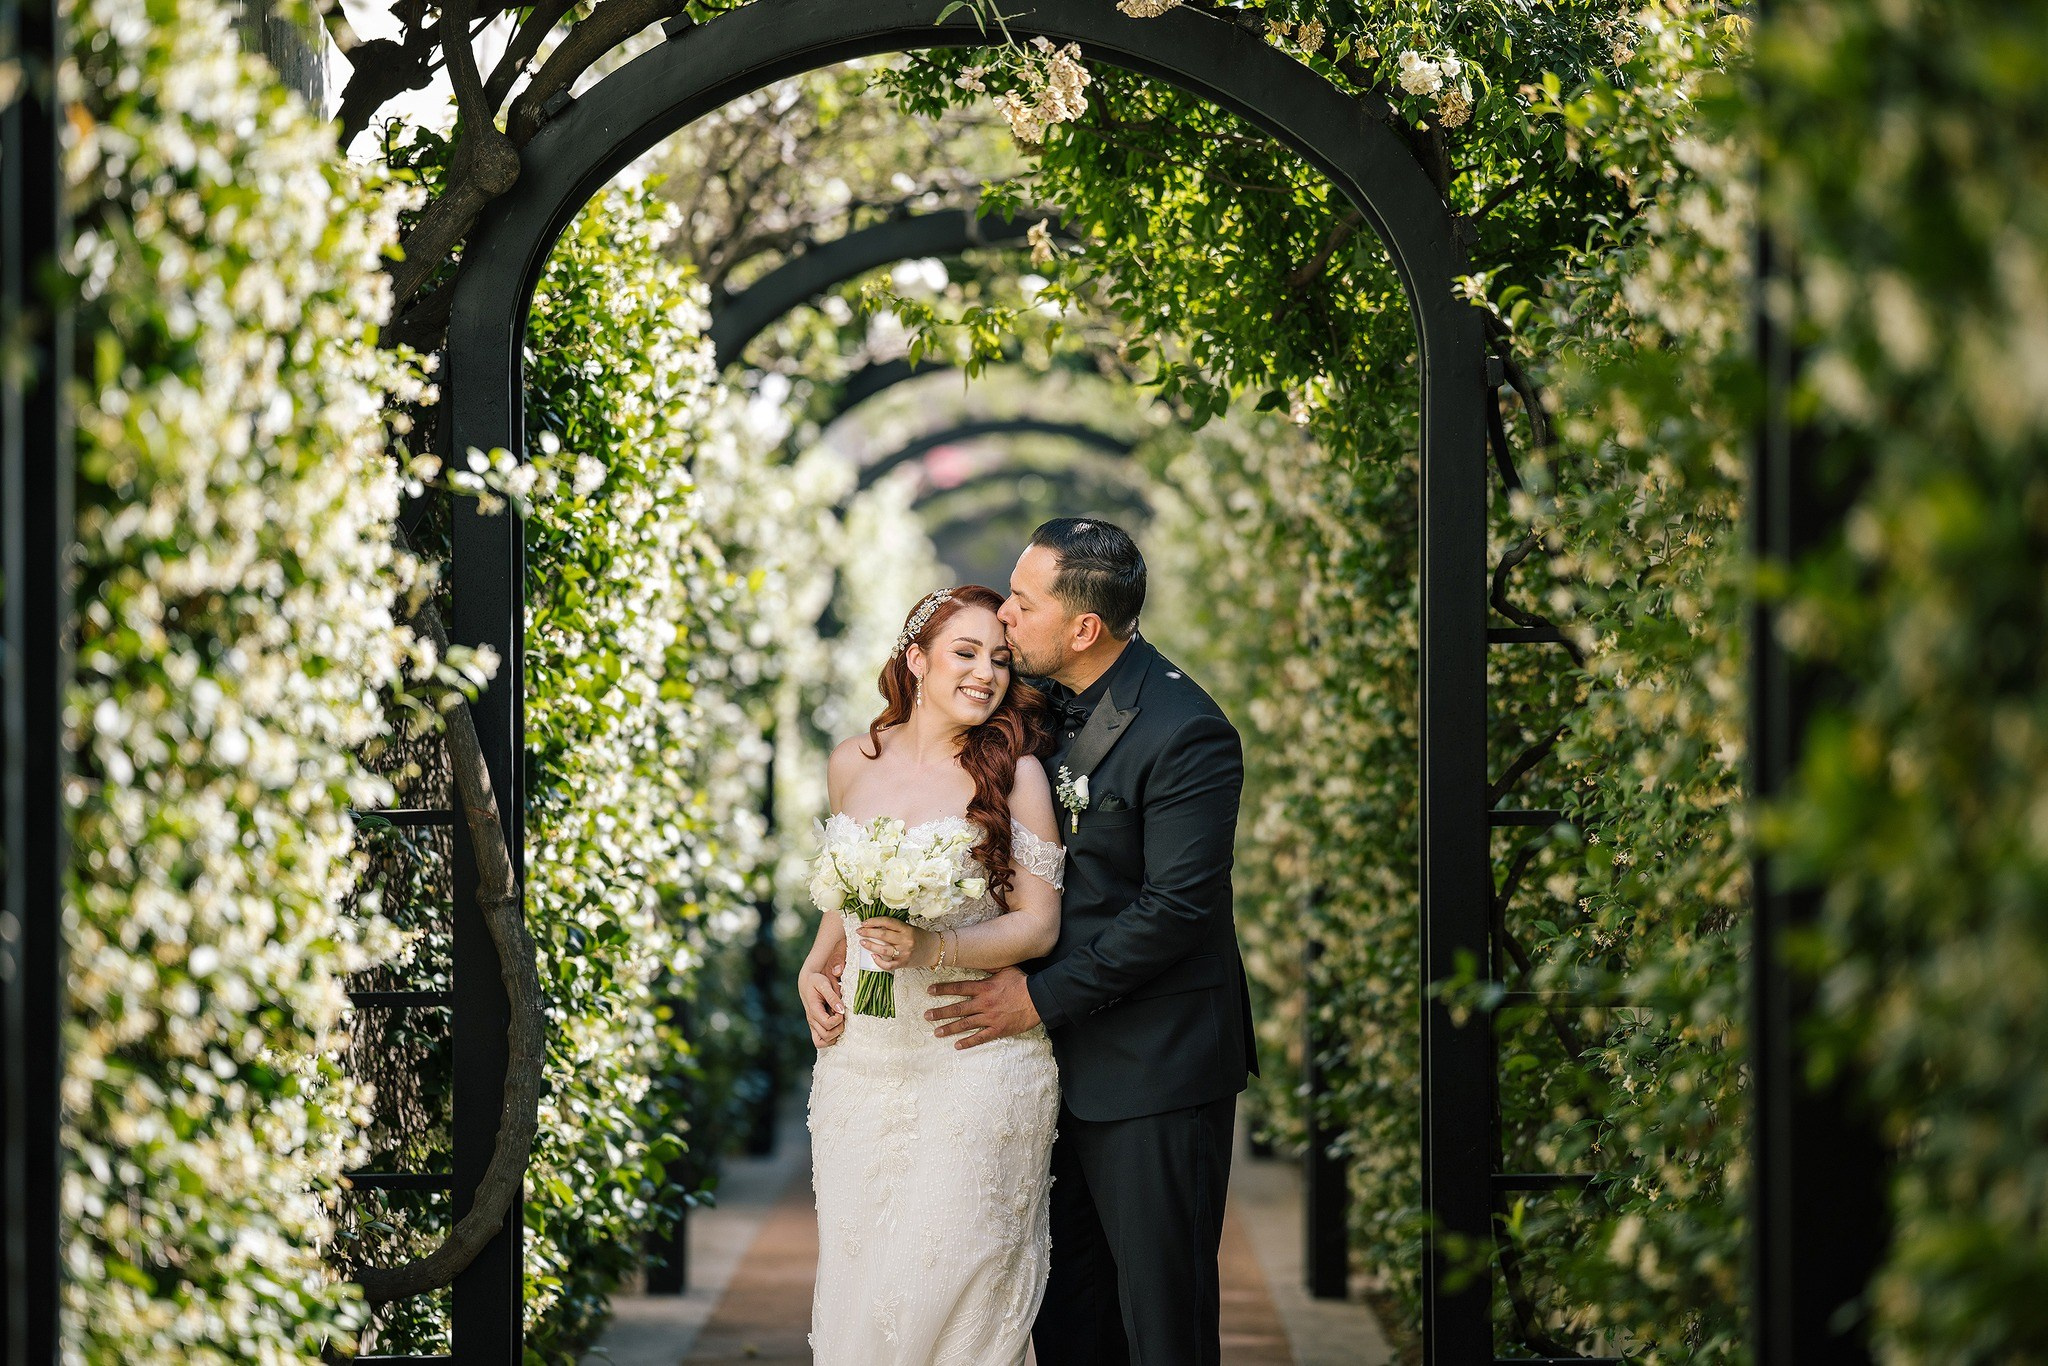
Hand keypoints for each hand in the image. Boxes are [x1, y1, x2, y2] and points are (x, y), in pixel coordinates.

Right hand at [799, 958, 845, 1047]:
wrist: (807, 983)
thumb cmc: (816, 981)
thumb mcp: (824, 984)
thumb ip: (832, 997)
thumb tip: (841, 1010)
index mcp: (813, 1010)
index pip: (828, 1024)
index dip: (838, 1020)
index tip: (841, 1010)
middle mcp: (812, 1020)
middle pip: (827, 1036)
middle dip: (838, 1028)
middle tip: (841, 1017)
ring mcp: (813, 1025)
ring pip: (824, 1042)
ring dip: (835, 1035)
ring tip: (839, 1022)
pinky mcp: (816, 1027)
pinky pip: (822, 1042)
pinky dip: (831, 1039)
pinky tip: (836, 1027)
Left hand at [856, 918, 934, 970]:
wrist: (933, 950)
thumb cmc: (920, 937)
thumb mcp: (909, 928)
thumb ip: (895, 927)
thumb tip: (875, 926)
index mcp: (907, 929)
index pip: (888, 922)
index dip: (874, 921)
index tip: (865, 922)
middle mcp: (905, 940)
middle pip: (883, 935)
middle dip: (868, 932)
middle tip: (859, 931)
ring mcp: (904, 953)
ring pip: (883, 950)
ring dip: (871, 945)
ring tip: (862, 942)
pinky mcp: (903, 963)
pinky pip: (888, 965)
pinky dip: (879, 961)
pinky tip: (873, 956)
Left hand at [924, 966, 1039, 1048]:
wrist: (1038, 999)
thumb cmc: (1022, 982)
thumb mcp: (1005, 969)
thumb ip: (989, 966)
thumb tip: (977, 958)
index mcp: (984, 988)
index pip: (959, 988)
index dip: (943, 989)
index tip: (929, 991)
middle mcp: (983, 1003)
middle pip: (957, 1008)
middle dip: (940, 1012)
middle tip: (926, 1016)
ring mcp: (990, 1018)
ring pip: (965, 1024)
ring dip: (949, 1028)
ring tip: (936, 1033)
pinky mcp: (998, 1030)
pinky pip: (980, 1037)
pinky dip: (968, 1042)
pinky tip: (957, 1045)